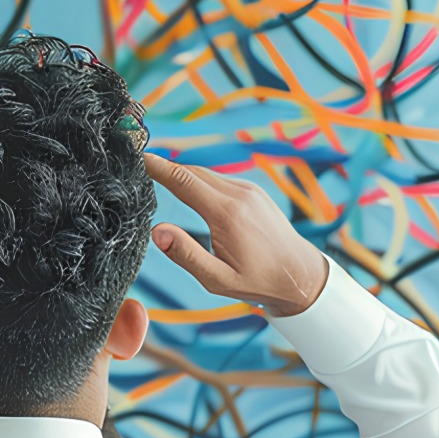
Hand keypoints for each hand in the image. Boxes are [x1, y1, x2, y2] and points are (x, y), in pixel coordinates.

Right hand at [143, 153, 328, 316]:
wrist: (300, 274)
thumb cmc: (257, 281)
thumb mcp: (217, 279)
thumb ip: (186, 254)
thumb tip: (157, 231)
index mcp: (227, 214)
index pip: (184, 180)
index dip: (158, 167)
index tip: (138, 156)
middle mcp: (239, 194)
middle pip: (192, 172)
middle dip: (166, 168)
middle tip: (140, 168)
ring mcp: (249, 190)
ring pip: (206, 174)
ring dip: (182, 175)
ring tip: (159, 178)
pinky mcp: (253, 192)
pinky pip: (219, 180)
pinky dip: (199, 182)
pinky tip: (190, 192)